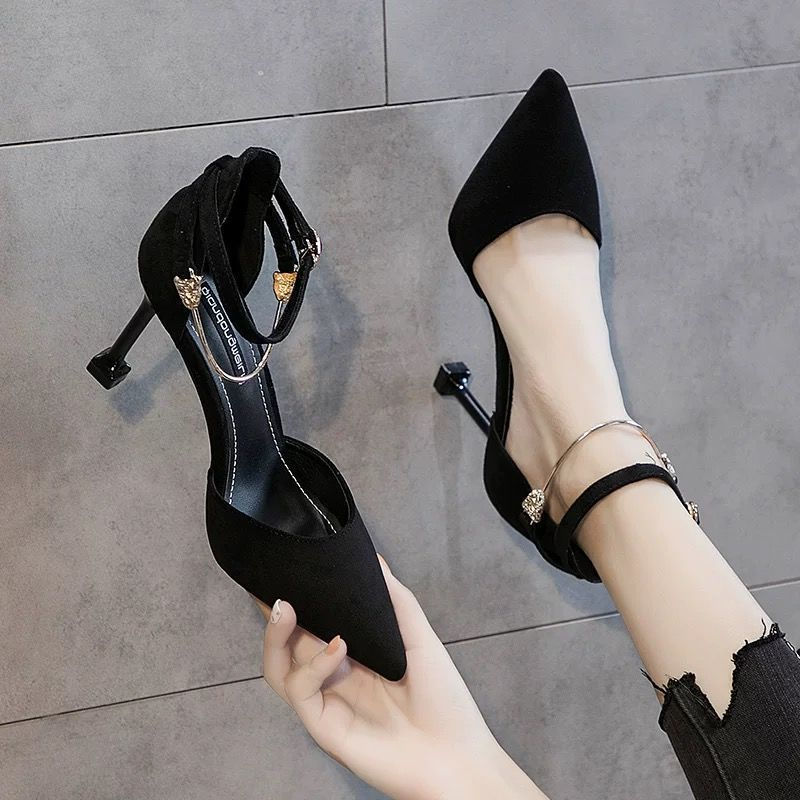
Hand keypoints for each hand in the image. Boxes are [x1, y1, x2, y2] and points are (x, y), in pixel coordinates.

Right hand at [259, 557, 544, 799]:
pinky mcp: (325, 727)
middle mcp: (333, 678)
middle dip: (275, 614)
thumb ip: (395, 601)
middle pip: (286, 644)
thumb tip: (373, 558)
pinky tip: (337, 647)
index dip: (296, 600)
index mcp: (353, 657)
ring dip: (277, 636)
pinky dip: (312, 666)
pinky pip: (301, 691)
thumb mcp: (420, 640)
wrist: (458, 758)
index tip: (284, 568)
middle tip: (275, 584)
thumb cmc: (444, 702)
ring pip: (279, 669)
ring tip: (287, 606)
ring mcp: (327, 703)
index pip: (312, 624)